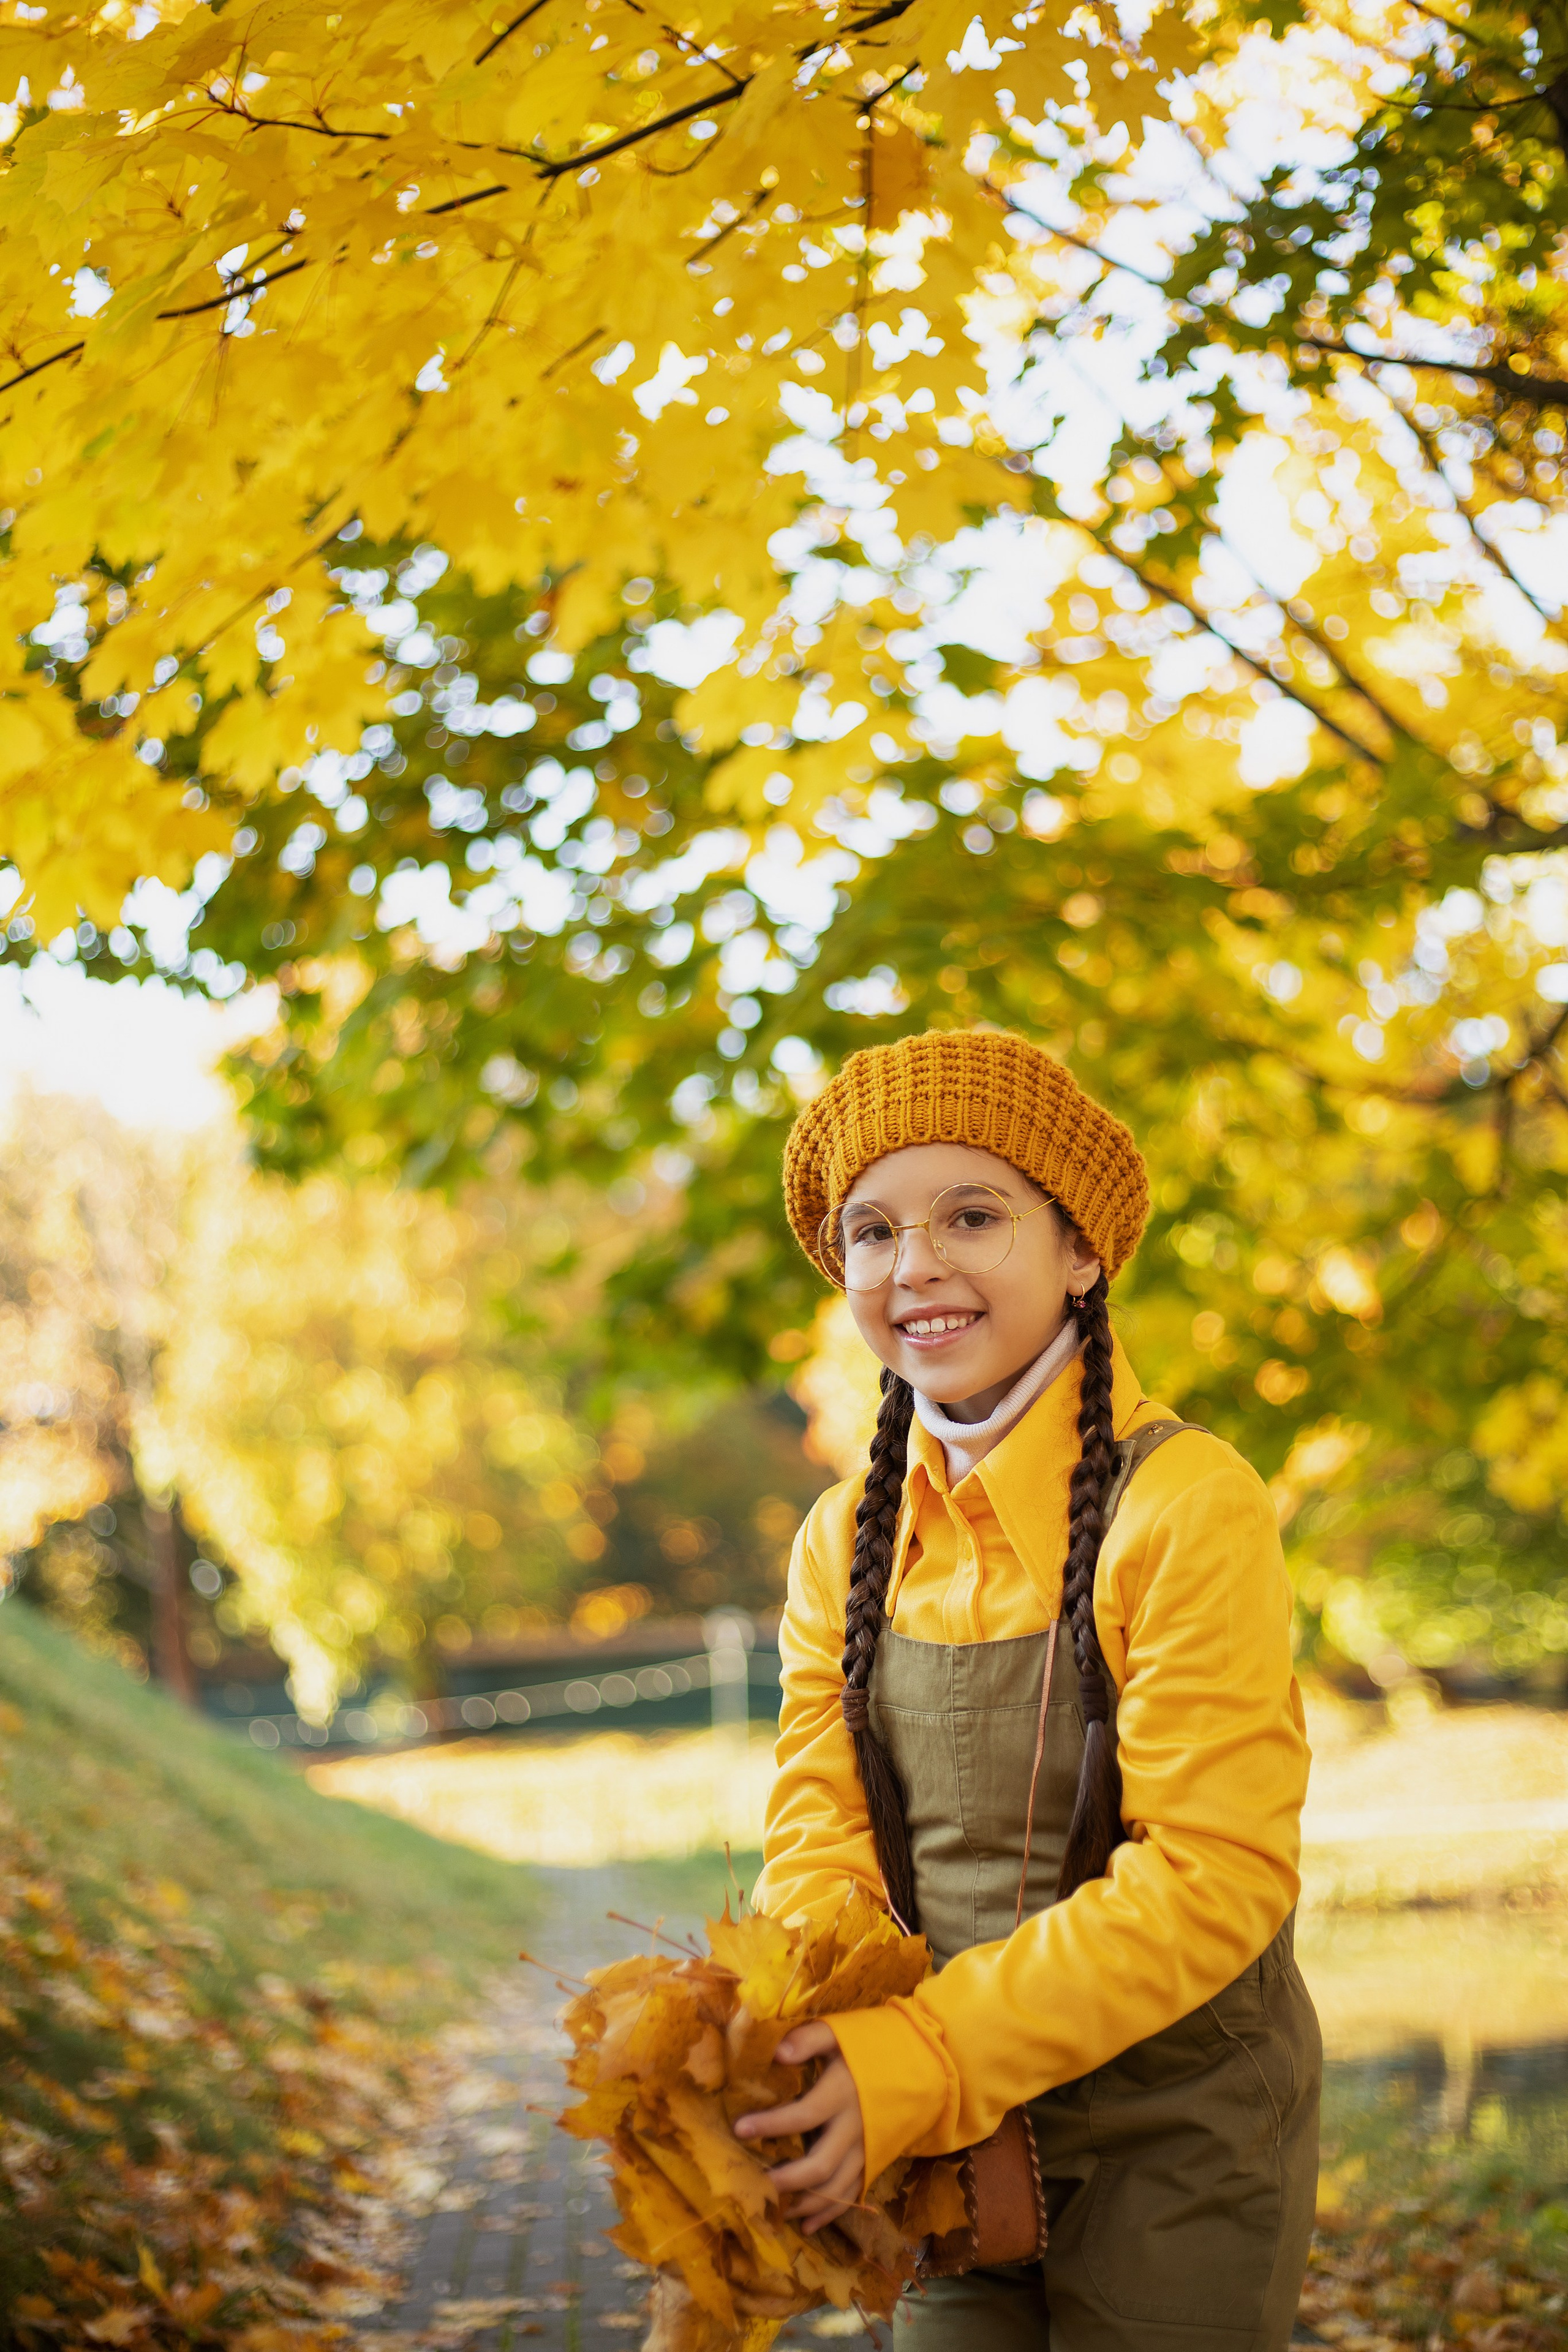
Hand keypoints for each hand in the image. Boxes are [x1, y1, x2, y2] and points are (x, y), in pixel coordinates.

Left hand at [733, 2020, 864, 2232]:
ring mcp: (868, 2148)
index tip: (740, 2129)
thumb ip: (809, 2039)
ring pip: (836, 2187)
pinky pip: (853, 2193)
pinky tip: (806, 2226)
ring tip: (774, 2209)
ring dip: (805, 2202)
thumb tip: (777, 2053)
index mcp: (844, 2091)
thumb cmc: (872, 2043)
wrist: (923, 2061)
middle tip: (756, 2183)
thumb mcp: (840, 2032)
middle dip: (786, 2179)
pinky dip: (830, 2213)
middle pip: (821, 2165)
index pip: (805, 2115)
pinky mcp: (875, 2160)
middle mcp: (856, 2126)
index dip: (772, 2124)